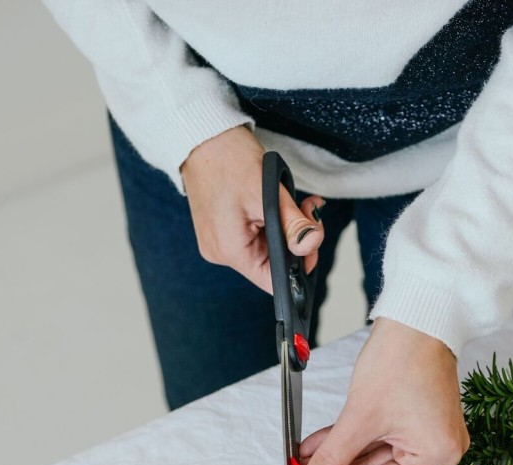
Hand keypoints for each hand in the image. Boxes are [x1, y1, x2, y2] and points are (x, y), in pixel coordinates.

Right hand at [180, 126, 324, 291]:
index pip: (272, 280)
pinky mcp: (219, 229)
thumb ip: (293, 225)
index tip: (311, 242)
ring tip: (294, 202)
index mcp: (230, 250)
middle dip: (295, 239)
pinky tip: (276, 202)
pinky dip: (270, 221)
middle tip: (307, 211)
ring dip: (285, 227)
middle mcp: (220, 252)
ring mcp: (218, 241)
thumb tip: (311, 245)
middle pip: (271, 263)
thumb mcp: (268, 193)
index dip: (298, 267)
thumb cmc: (227, 159)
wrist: (200, 135)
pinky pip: (253, 235)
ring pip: (265, 247)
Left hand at [297, 317, 469, 464]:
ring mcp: (430, 433)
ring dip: (339, 454)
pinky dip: (352, 439)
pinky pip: (380, 436)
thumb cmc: (402, 360)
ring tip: (305, 458)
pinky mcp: (418, 417)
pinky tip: (320, 443)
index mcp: (436, 456)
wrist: (416, 317)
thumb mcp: (359, 417)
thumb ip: (332, 459)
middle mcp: (440, 450)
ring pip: (374, 453)